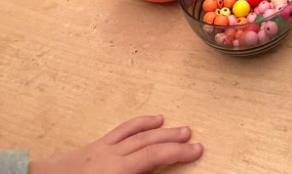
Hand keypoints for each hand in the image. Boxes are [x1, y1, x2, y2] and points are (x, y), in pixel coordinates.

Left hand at [29, 115, 202, 173]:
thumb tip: (154, 171)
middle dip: (174, 140)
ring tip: (177, 127)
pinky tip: (147, 122)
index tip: (197, 150)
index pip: (154, 158)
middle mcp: (112, 156)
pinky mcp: (94, 146)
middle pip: (149, 143)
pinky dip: (137, 125)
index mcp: (116, 170)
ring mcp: (102, 148)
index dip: (178, 153)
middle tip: (194, 139)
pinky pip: (121, 131)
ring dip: (159, 130)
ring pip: (137, 134)